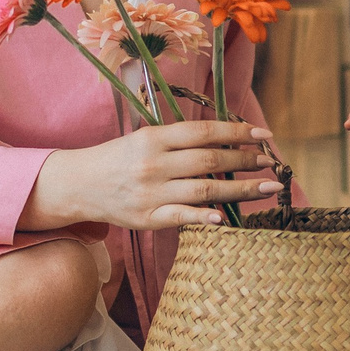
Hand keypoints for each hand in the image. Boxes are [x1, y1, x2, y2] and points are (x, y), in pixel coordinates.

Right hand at [27, 121, 282, 230]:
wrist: (79, 184)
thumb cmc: (120, 159)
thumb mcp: (146, 139)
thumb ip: (181, 139)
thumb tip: (226, 139)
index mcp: (155, 138)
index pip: (204, 132)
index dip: (237, 132)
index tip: (264, 135)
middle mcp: (154, 163)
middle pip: (209, 160)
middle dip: (245, 161)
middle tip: (270, 162)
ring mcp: (151, 192)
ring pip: (203, 190)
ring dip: (240, 189)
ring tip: (266, 188)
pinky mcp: (147, 218)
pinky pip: (182, 217)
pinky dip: (204, 217)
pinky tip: (226, 217)